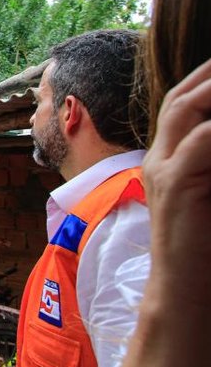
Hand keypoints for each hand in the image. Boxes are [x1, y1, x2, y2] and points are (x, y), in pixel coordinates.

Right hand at [143, 57, 210, 297]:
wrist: (186, 293)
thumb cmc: (205, 249)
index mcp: (168, 160)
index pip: (182, 106)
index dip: (204, 80)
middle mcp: (160, 159)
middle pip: (179, 98)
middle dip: (208, 73)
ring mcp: (162, 171)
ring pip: (183, 110)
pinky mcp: (174, 186)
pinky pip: (200, 141)